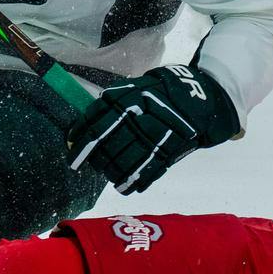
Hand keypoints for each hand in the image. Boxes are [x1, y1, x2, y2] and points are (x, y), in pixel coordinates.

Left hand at [66, 64, 239, 194]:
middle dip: (92, 158)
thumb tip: (84, 127)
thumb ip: (113, 104)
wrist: (201, 97)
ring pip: (120, 163)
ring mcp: (152, 137)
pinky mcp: (167, 152)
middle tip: (87, 163)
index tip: (70, 149)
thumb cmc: (162, 92)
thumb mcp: (136, 87)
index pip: (92, 123)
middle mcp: (136, 118)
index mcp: (126, 99)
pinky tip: (124, 186)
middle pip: (103, 146)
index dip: (78, 140)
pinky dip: (130, 183)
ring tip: (108, 172)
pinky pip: (143, 173)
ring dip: (109, 171)